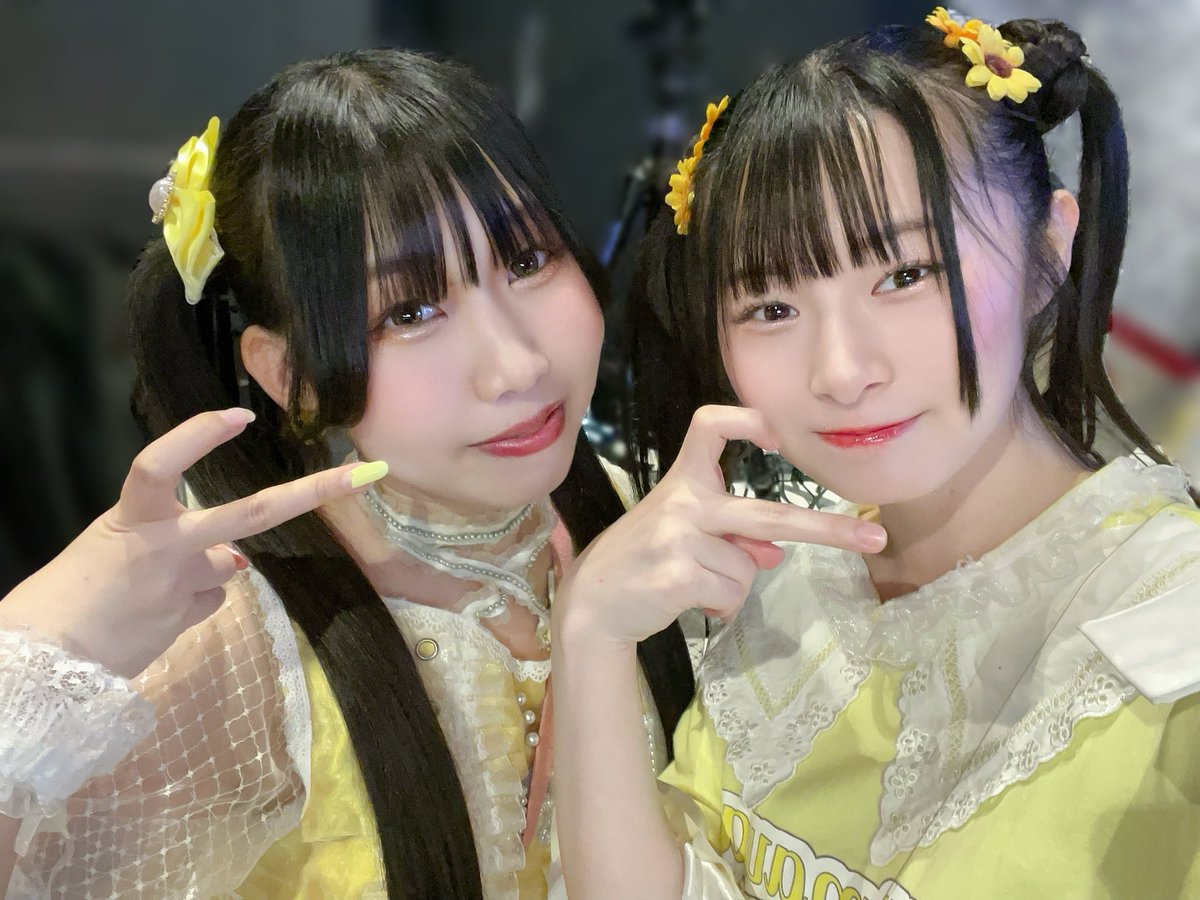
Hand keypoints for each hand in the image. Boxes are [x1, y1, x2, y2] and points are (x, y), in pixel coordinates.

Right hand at [0, 408, 387, 677]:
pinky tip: (155, 615)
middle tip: (362, 474)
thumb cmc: (67, 593)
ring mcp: (182, 587)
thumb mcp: (109, 546)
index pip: (161, 464)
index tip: (239, 414)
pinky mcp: (188, 620)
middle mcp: (164, 547)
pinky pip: (210, 602)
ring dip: (209, 570)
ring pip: (229, 566)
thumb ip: (169, 538)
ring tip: (149, 590)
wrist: (43, 663)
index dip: (199, 436)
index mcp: (129, 517)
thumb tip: (237, 558)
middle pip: (250, 514)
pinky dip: (194, 602)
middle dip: (313, 493)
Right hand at [553, 405, 886, 647]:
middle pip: (769, 515)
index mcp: (684, 480)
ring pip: (750, 568)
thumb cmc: (643, 562)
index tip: (778, 439)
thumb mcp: (684, 537)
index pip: (710, 426)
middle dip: (827, 529)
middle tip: (874, 538)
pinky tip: (688, 602)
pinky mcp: (680, 574)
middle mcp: (684, 501)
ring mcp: (680, 536)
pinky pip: (732, 594)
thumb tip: (775, 554)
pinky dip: (719, 607)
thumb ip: (732, 537)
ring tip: (691, 586)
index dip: (748, 421)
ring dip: (731, 587)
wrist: (592, 603)